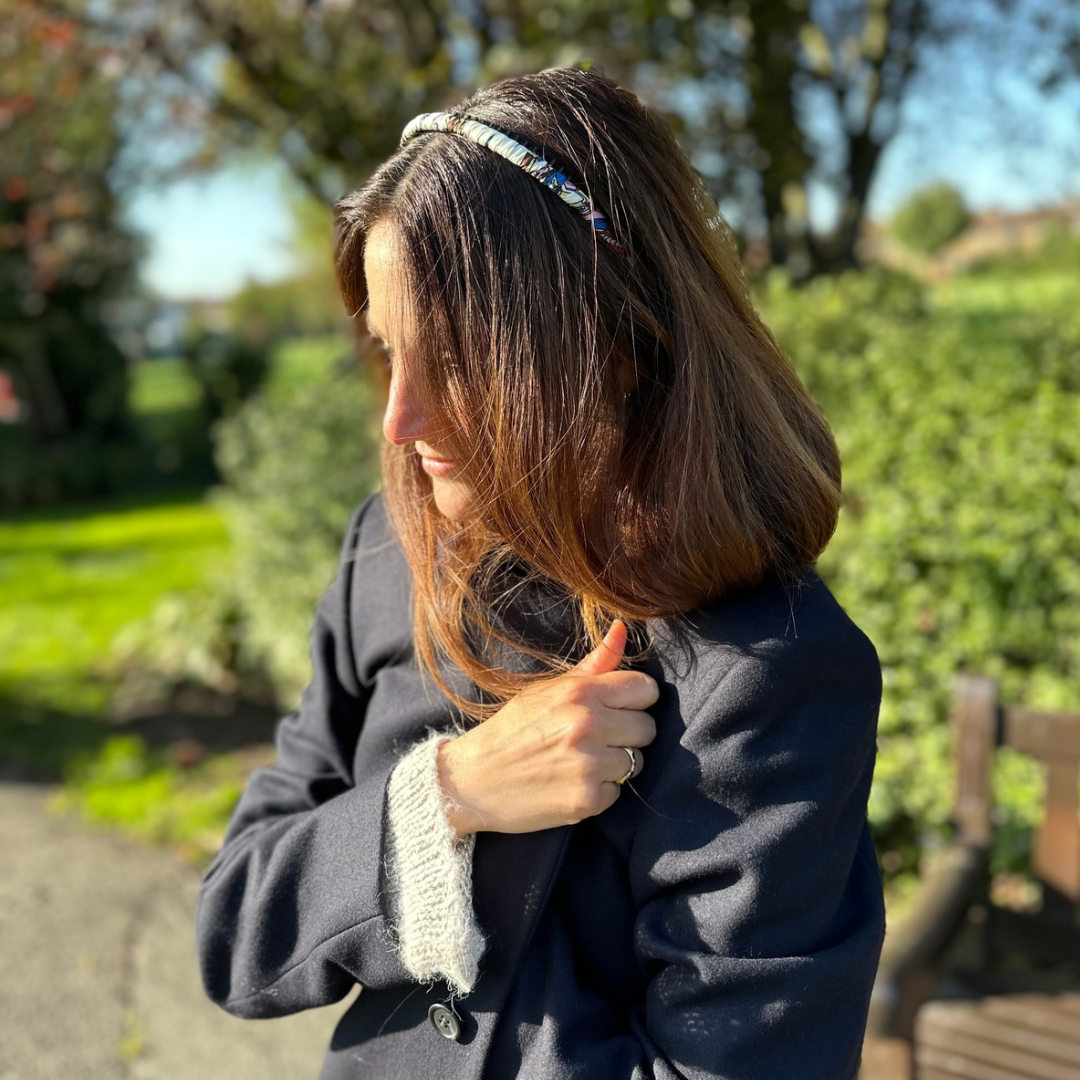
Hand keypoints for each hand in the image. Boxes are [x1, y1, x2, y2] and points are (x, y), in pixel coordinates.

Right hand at [436, 619, 658, 836]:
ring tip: (581, 762)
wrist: (473, 779)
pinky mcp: (587, 800)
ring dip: (614, 765)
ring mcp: (589, 764)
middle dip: (627, 734)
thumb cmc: (513, 729)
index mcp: (580, 692)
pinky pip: (617, 793)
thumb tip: (621, 627)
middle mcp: (588, 725)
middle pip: (647, 728)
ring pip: (637, 762)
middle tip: (596, 739)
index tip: (617, 708)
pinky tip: (571, 783)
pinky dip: (599, 792)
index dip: (635, 700)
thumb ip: (593, 664)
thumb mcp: (547, 689)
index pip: (646, 689)